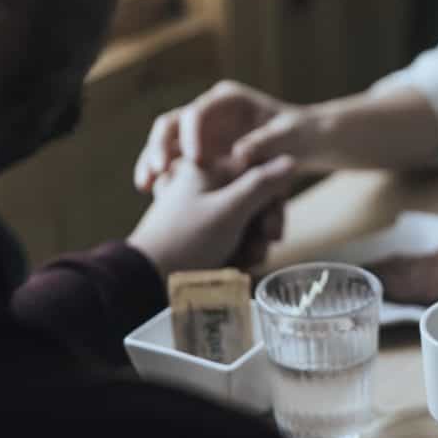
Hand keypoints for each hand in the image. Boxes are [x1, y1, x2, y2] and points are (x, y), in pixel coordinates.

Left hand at [128, 156, 295, 278]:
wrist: (147, 277)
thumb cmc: (186, 240)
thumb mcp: (229, 210)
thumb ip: (262, 184)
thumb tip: (291, 160)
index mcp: (209, 167)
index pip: (260, 173)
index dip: (273, 202)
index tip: (271, 229)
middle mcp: (206, 183)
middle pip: (255, 199)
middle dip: (262, 228)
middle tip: (259, 250)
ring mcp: (203, 207)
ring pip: (247, 220)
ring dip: (252, 243)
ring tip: (242, 262)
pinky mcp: (201, 229)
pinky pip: (232, 235)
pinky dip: (238, 250)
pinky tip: (234, 265)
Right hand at [133, 80, 325, 191]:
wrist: (306, 143)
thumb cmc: (302, 135)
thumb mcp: (290, 137)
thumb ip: (267, 143)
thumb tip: (240, 154)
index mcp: (229, 100)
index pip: (199, 111)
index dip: (192, 134)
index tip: (195, 160)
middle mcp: (209, 112)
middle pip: (172, 124)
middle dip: (160, 146)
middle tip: (157, 172)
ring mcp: (202, 131)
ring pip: (166, 143)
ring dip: (152, 162)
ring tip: (146, 186)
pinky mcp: (200, 152)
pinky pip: (173, 162)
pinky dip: (163, 176)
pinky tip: (154, 194)